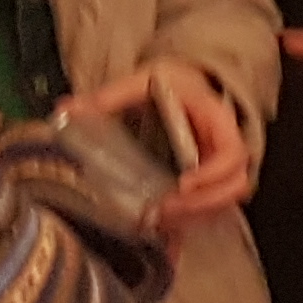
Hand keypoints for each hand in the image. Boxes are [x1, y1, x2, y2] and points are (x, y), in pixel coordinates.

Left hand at [63, 68, 253, 226]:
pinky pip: (210, 204)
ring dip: (196, 213)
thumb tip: (68, 108)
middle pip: (234, 185)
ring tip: (159, 219)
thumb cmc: (174, 83)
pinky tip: (162, 223)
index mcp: (218, 121)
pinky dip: (190, 216)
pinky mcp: (209, 179)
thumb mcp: (145, 80)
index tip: (183, 184)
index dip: (213, 173)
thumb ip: (111, 95)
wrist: (188, 84)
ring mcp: (220, 165)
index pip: (232, 153)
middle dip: (203, 202)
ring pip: (225, 199)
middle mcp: (225, 146)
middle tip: (166, 210)